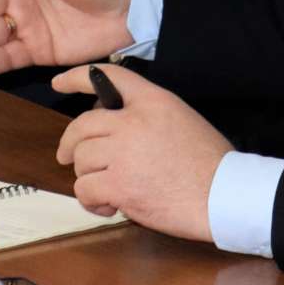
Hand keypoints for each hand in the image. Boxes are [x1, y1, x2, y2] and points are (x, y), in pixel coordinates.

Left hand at [50, 63, 224, 240]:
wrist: (224, 195)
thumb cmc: (211, 163)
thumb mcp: (183, 120)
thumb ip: (148, 117)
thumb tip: (115, 128)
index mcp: (153, 102)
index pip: (108, 78)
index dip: (77, 78)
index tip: (59, 83)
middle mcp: (133, 122)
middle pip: (82, 125)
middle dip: (70, 144)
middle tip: (67, 156)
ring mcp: (123, 153)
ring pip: (82, 160)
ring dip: (88, 177)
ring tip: (107, 190)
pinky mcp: (118, 185)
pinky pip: (84, 189)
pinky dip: (91, 201)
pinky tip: (109, 206)